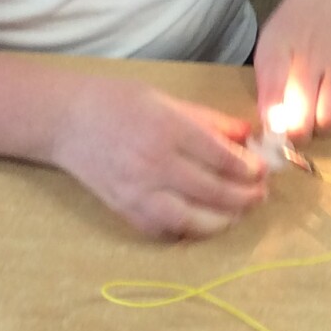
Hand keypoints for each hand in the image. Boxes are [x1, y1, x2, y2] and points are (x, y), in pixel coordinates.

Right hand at [51, 77, 265, 239]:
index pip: (222, 157)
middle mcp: (154, 164)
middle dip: (245, 196)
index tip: (263, 169)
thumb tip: (248, 135)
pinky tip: (202, 221)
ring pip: (193, 220)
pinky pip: (165, 231)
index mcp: (167, 129)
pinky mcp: (125, 211)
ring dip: (223, 220)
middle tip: (259, 193)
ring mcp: (138, 192)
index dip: (249, 168)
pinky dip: (188, 230)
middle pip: (214, 191)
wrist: (67, 121)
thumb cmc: (117, 102)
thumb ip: (209, 120)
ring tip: (238, 212)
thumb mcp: (167, 100)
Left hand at [254, 0, 330, 134]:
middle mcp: (308, 60)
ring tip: (319, 113)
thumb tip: (271, 123)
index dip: (270, 124)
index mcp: (276, 52)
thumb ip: (268, 81)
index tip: (272, 131)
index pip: (269, 98)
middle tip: (296, 127)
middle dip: (296, 134)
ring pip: (330, 119)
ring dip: (323, 125)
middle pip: (301, 121)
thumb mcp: (272, 40)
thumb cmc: (300, 19)